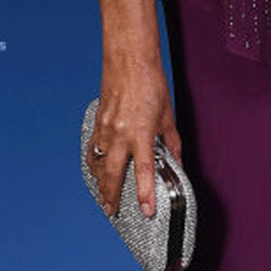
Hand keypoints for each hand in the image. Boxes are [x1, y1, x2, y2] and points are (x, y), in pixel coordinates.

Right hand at [87, 61, 180, 217]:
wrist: (128, 60)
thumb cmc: (151, 84)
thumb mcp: (167, 116)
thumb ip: (171, 143)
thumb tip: (177, 163)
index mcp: (141, 133)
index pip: (144, 172)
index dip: (144, 194)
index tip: (146, 210)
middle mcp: (120, 134)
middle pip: (113, 174)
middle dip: (112, 195)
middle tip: (112, 210)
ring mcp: (106, 128)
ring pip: (99, 163)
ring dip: (101, 182)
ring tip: (104, 196)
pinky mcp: (98, 122)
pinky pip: (93, 149)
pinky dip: (94, 163)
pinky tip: (96, 171)